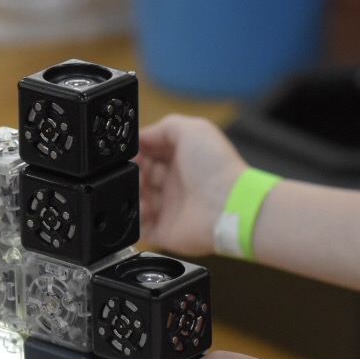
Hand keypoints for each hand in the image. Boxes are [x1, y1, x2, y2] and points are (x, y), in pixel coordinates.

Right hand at [136, 115, 246, 256]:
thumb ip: (165, 127)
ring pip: (138, 199)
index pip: (152, 152)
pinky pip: (140, 226)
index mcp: (183, 159)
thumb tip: (142, 136)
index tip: (131, 150)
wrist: (228, 206)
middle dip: (132, 170)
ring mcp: (170, 207)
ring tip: (140, 188)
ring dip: (131, 192)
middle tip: (134, 169)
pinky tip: (143, 207)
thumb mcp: (193, 129)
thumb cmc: (216, 167)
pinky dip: (135, 217)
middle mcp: (176, 183)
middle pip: (142, 175)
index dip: (139, 150)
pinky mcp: (166, 231)